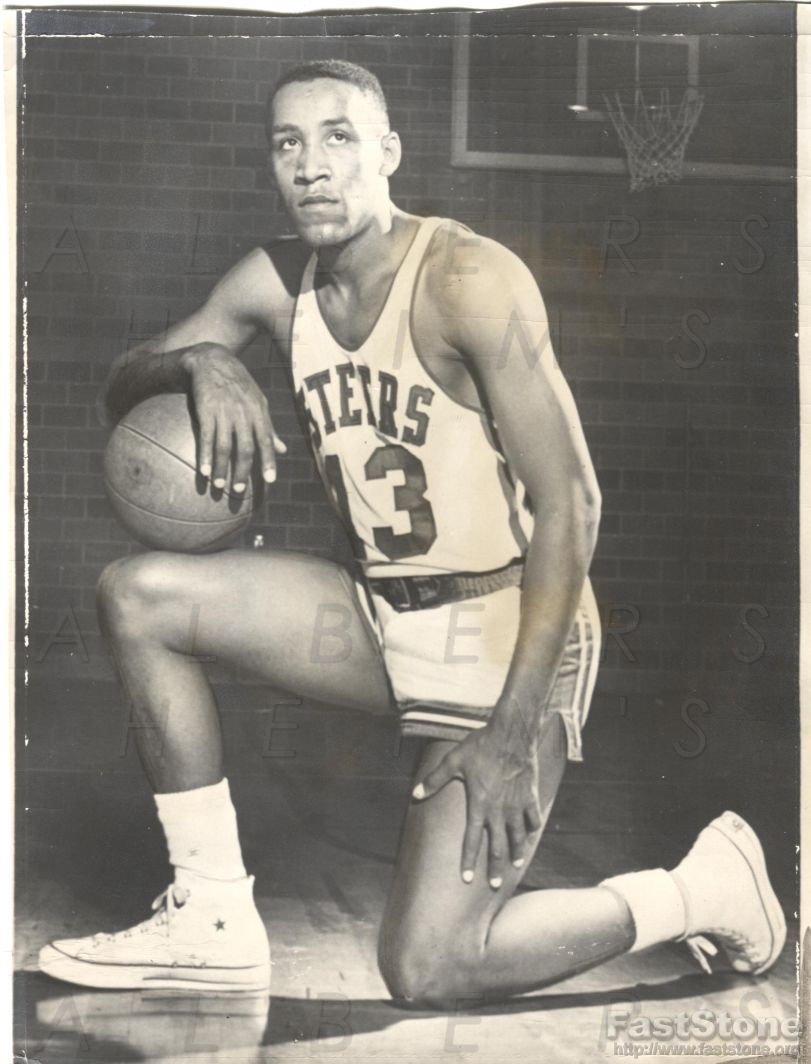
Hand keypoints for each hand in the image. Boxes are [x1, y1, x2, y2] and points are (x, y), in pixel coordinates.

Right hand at [183, 343, 286, 491]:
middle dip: (243, 470)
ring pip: (225, 445)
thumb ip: (269, 428)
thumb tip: (283, 450)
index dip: (268, 461)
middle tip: (239, 490)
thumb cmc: (239, 386)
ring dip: (222, 468)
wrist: (212, 360)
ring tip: (219, 486)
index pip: (266, 440)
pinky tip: (204, 471)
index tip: (270, 480)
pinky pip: (206, 437)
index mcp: (258, 412)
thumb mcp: (258, 402)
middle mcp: (243, 413)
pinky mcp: (205, 410)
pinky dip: (205, 455)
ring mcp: (224, 412)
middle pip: (245, 447)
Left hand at [411, 723, 542, 888]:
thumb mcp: (453, 761)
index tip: (466, 879)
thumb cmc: (481, 746)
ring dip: (516, 853)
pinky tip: (531, 835)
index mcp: (479, 805)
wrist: (511, 734)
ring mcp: (516, 804)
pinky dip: (532, 828)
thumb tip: (415, 793)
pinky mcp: (530, 796)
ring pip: (518, 837)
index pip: (471, 840)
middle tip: (494, 885)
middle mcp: (498, 810)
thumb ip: (434, 779)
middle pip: (497, 846)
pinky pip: (533, 818)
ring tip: (515, 865)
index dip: (468, 861)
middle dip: (495, 868)